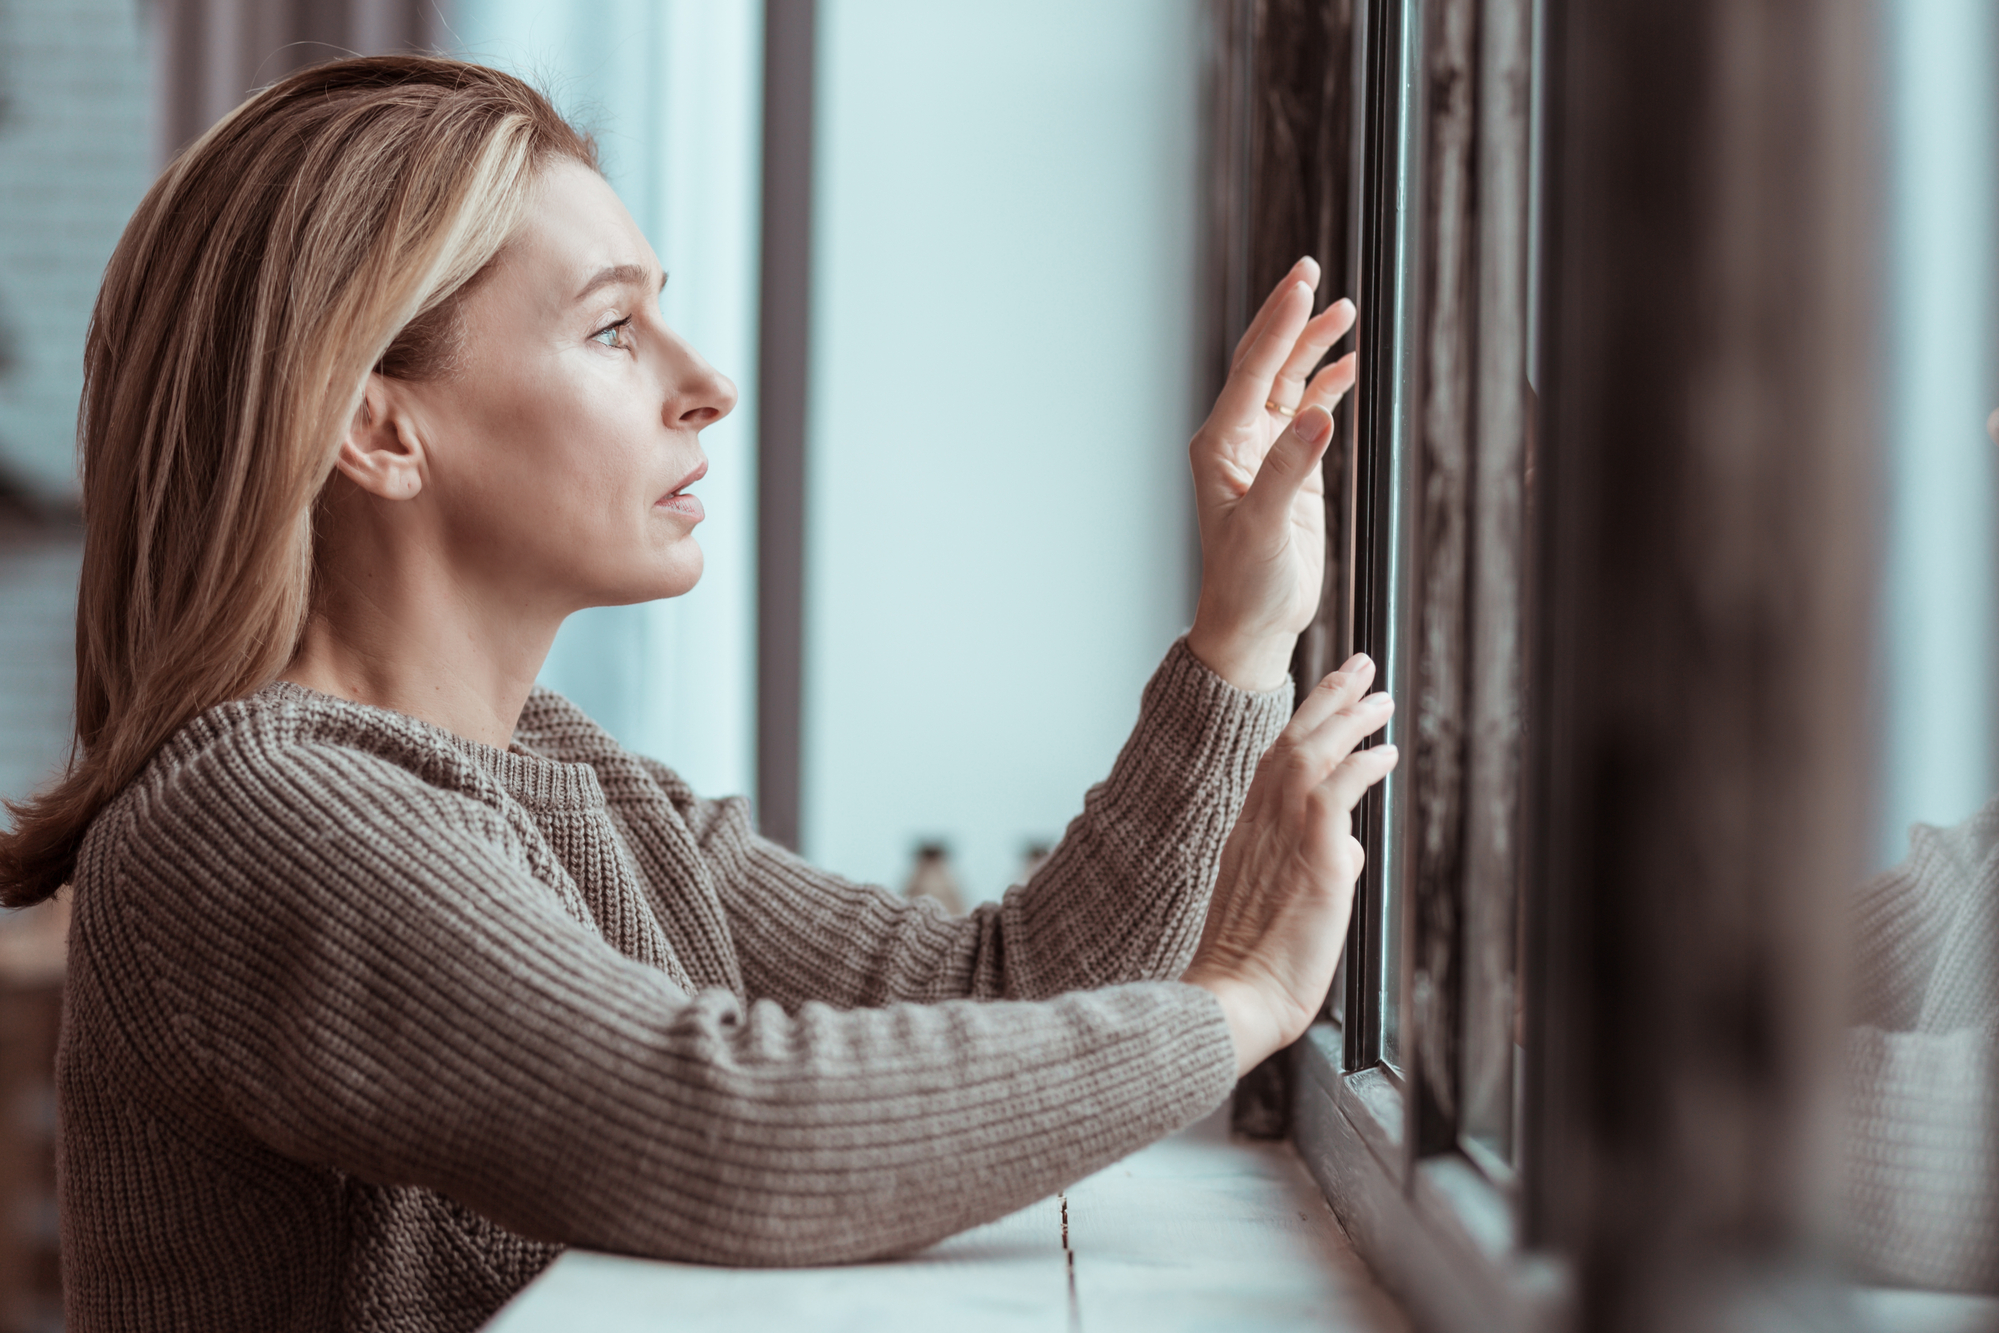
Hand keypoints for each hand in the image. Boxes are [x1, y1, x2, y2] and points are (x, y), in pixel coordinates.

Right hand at [1183, 655, 1396, 1076]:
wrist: (1236, 998)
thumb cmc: (1257, 966)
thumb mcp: (1285, 903)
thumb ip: (1318, 865)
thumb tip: (1349, 848)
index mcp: (1248, 834)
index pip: (1275, 763)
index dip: (1304, 726)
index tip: (1327, 701)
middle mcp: (1259, 823)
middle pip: (1291, 742)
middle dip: (1328, 699)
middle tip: (1360, 667)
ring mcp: (1281, 835)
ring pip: (1311, 754)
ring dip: (1348, 718)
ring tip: (1380, 695)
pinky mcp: (1311, 854)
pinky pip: (1335, 790)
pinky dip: (1361, 764)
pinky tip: (1386, 751)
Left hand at [1186, 258, 1358, 692]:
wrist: (1251, 624)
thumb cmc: (1244, 584)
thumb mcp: (1265, 528)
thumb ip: (1290, 469)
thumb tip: (1318, 414)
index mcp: (1220, 445)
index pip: (1252, 369)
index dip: (1279, 324)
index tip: (1303, 282)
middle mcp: (1237, 441)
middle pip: (1265, 362)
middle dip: (1289, 316)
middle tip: (1311, 270)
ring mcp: (1264, 453)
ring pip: (1289, 383)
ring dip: (1313, 347)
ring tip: (1343, 310)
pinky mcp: (1290, 472)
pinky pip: (1308, 413)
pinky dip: (1327, 387)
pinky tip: (1350, 366)